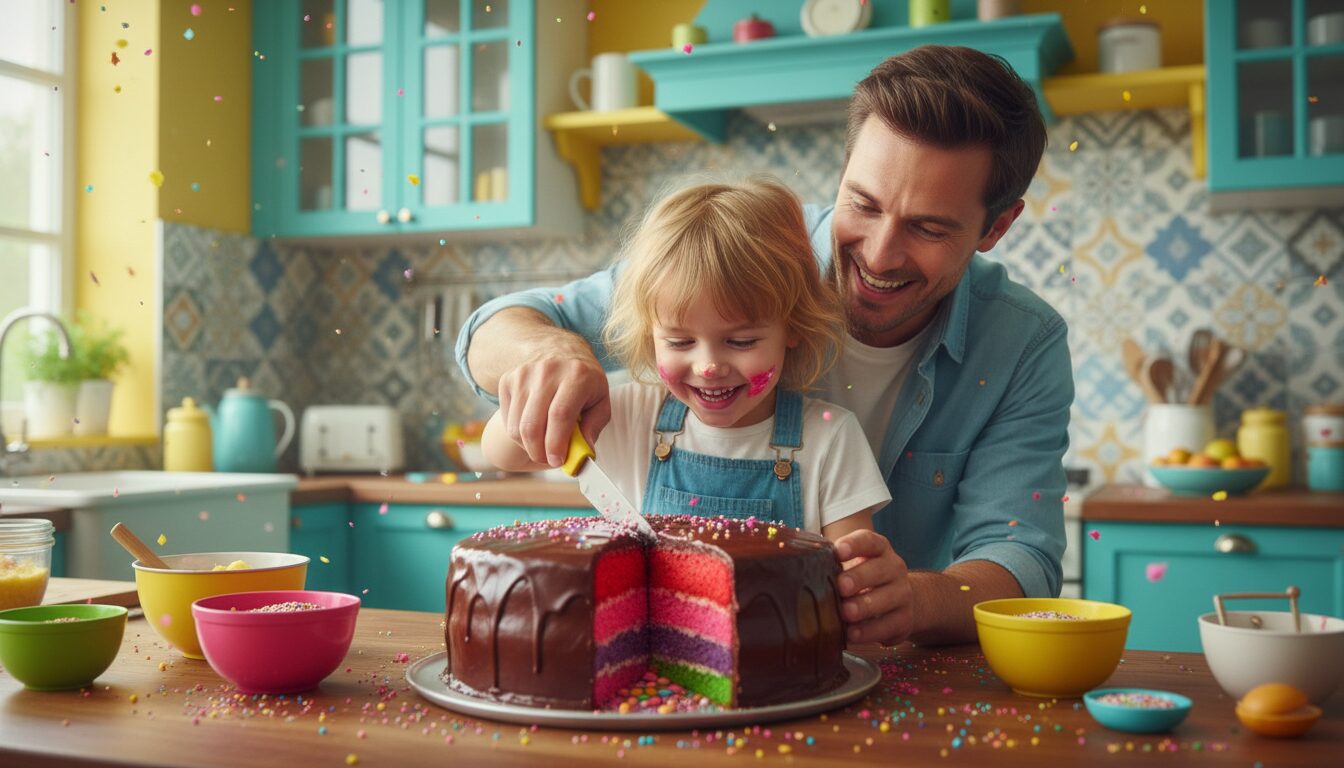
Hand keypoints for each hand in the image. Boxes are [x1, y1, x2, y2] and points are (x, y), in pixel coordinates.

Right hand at [496, 334, 610, 466]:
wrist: (559, 350)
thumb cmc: (584, 382)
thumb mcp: (600, 400)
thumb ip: (595, 426)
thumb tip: (583, 452)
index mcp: (577, 376)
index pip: (560, 415)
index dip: (557, 443)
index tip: (558, 461)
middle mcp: (547, 371)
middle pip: (533, 424)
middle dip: (539, 452)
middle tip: (549, 461)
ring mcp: (524, 374)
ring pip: (517, 426)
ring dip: (528, 446)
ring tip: (543, 447)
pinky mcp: (508, 380)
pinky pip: (508, 420)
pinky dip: (518, 434)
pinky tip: (533, 431)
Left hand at [833, 530, 912, 645]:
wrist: (900, 601)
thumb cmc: (864, 579)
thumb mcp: (852, 565)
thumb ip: (830, 563)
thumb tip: (797, 564)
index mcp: (878, 549)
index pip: (869, 541)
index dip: (855, 545)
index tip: (838, 551)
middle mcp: (894, 568)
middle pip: (879, 569)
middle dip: (859, 578)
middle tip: (841, 587)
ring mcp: (903, 593)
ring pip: (887, 598)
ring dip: (864, 606)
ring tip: (846, 613)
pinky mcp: (904, 619)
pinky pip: (888, 625)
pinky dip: (869, 631)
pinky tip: (853, 634)